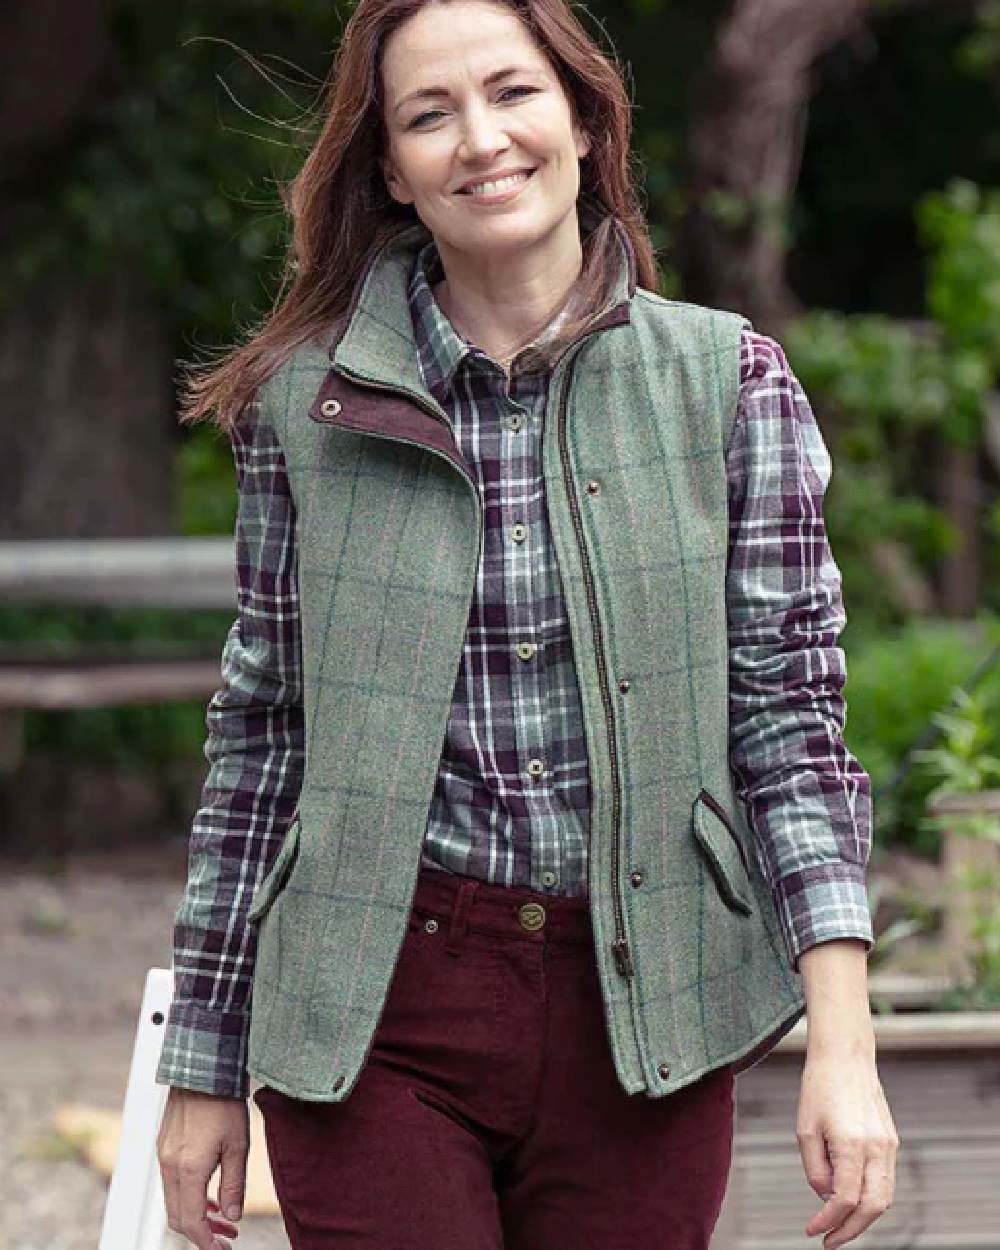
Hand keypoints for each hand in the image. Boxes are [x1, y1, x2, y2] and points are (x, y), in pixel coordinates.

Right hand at [157, 1086, 248, 1249]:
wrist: (203, 1070)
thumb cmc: (223, 1103)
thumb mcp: (238, 1145)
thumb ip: (234, 1184)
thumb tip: (232, 1216)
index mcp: (188, 1169)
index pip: (191, 1221)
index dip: (206, 1241)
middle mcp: (169, 1166)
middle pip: (178, 1216)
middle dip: (202, 1233)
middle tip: (226, 1238)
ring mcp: (164, 1156)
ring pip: (175, 1201)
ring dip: (197, 1215)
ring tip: (224, 1220)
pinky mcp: (164, 1147)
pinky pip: (173, 1183)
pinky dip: (190, 1197)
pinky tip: (210, 1197)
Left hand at [796, 1049, 898, 1248]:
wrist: (845, 1056)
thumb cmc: (820, 1087)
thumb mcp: (805, 1128)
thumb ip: (815, 1168)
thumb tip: (826, 1198)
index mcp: (852, 1143)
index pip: (844, 1199)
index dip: (828, 1221)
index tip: (812, 1231)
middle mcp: (877, 1147)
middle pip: (872, 1207)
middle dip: (851, 1230)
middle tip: (829, 1241)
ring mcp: (889, 1145)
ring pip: (885, 1198)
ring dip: (864, 1219)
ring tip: (839, 1227)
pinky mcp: (892, 1141)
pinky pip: (886, 1181)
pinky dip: (872, 1199)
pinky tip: (852, 1202)